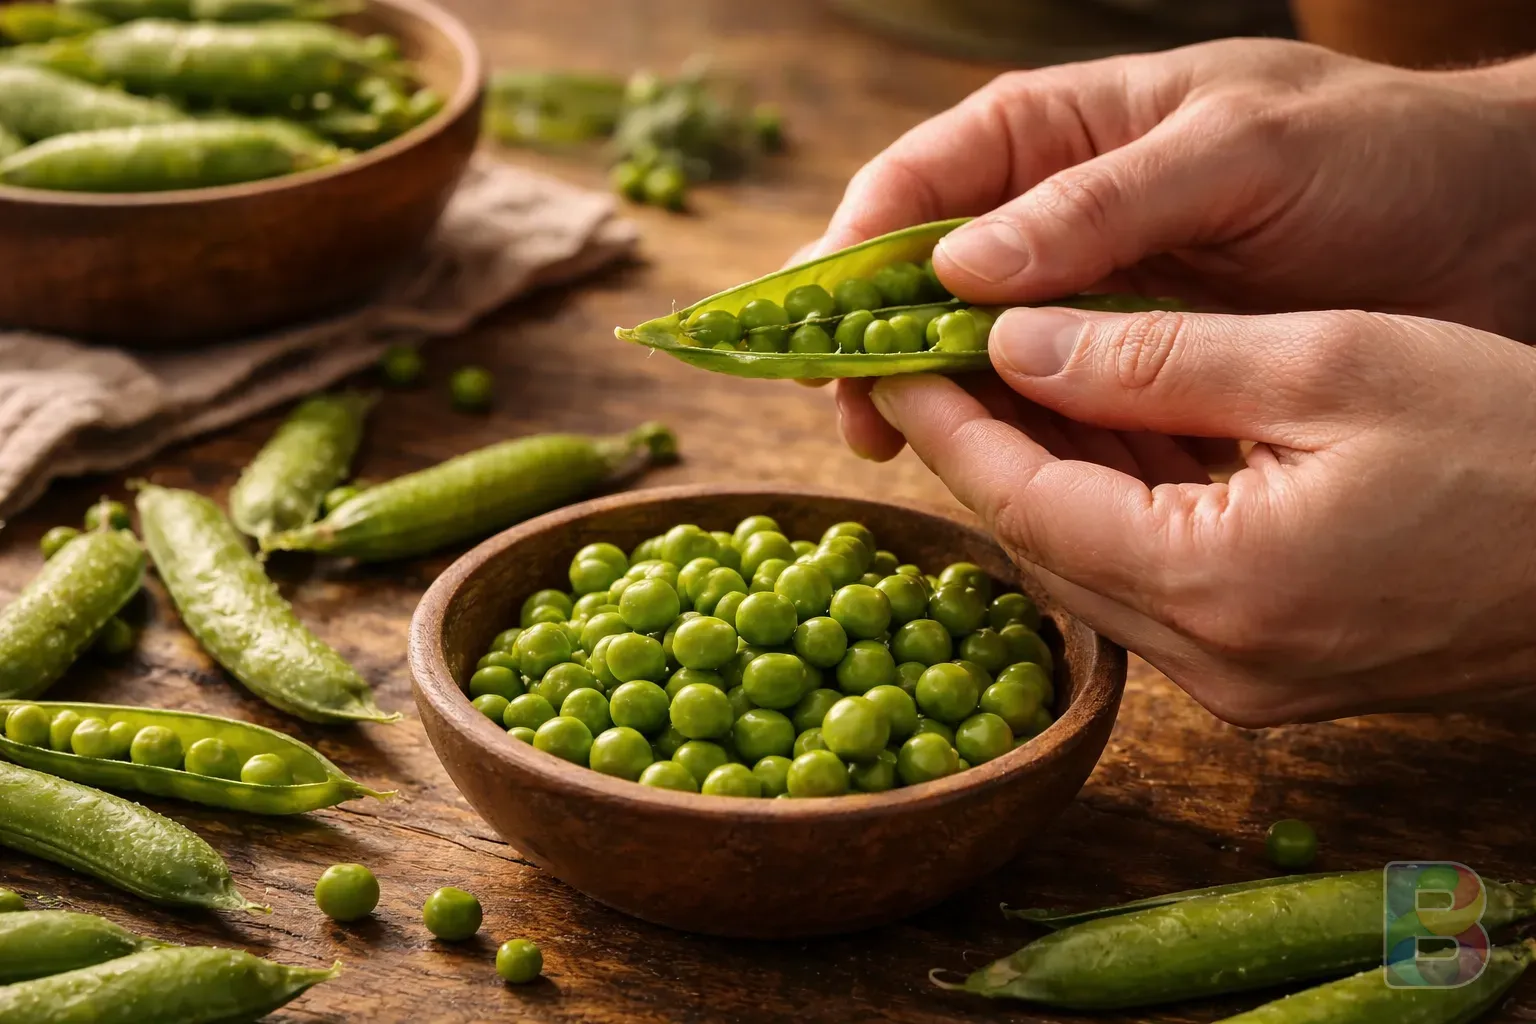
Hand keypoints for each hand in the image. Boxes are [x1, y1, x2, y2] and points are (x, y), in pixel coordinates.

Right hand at [802, 38, 1535, 457]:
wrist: (1502, 224)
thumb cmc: (1379, 153)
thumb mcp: (1239, 154)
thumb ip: (1099, 205)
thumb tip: (953, 274)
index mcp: (1065, 129)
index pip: (918, 181)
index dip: (852, 254)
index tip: (819, 332)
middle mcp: (1063, 214)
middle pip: (927, 279)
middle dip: (880, 344)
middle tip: (859, 423)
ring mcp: (1100, 293)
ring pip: (984, 350)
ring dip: (945, 401)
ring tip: (915, 457)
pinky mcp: (1144, 362)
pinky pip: (1059, 402)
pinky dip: (1028, 437)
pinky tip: (1011, 478)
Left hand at [868, 307, 1535, 725]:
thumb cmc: (1509, 445)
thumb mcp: (1328, 364)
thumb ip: (1153, 357)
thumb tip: (1014, 338)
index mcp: (1217, 586)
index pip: (1023, 500)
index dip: (947, 419)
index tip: (887, 355)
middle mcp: (1208, 661)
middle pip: (1039, 539)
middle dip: (977, 441)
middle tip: (929, 353)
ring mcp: (1234, 680)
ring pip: (1084, 563)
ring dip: (1036, 469)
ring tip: (993, 372)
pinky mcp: (1259, 671)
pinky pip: (1143, 581)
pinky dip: (1103, 504)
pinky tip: (1088, 430)